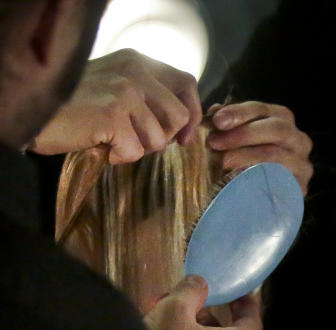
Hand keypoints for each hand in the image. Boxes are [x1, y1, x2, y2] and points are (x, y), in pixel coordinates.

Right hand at [30, 49, 201, 161]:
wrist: (37, 112)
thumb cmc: (76, 107)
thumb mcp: (115, 88)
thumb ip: (147, 96)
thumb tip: (183, 124)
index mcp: (137, 61)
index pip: (186, 83)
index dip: (191, 114)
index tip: (182, 136)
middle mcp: (134, 70)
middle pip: (180, 116)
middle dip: (164, 138)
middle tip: (137, 140)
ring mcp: (125, 91)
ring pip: (159, 140)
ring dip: (137, 149)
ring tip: (110, 138)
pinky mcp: (114, 114)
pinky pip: (136, 151)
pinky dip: (118, 156)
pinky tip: (99, 144)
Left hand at [207, 101, 313, 194]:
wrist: (261, 205)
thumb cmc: (246, 165)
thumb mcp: (236, 140)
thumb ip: (227, 126)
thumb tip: (215, 113)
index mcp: (283, 121)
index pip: (262, 110)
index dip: (239, 113)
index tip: (217, 121)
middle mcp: (299, 140)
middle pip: (277, 129)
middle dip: (244, 133)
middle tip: (215, 142)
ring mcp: (302, 165)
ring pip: (277, 154)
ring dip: (247, 155)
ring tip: (224, 161)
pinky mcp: (301, 187)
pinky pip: (280, 180)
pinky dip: (258, 177)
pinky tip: (239, 179)